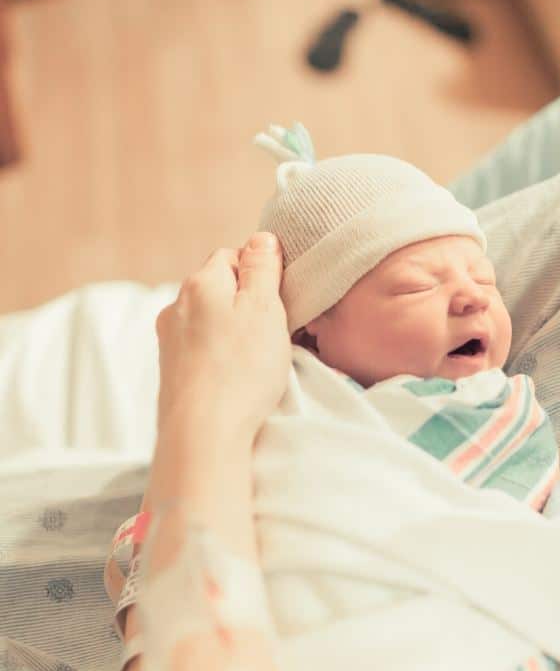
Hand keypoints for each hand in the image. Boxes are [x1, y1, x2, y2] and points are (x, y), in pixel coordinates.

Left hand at [155, 232, 290, 443]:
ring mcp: (170, 340)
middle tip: (272, 330)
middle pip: (218, 288)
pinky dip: (219, 356)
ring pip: (208, 320)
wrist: (203, 432)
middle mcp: (177, 306)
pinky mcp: (172, 371)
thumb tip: (261, 238)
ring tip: (255, 358)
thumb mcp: (264, 308)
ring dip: (231, 331)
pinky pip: (201, 349)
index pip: (231, 256)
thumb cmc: (241, 369)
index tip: (278, 299)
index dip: (259, 273)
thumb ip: (263, 269)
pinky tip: (235, 377)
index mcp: (200, 283)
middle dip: (244, 302)